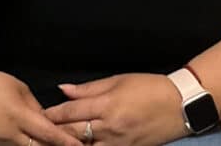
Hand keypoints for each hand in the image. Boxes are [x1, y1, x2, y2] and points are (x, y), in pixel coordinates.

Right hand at [0, 70, 83, 145]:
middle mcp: (11, 135)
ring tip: (56, 145)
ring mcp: (2, 144)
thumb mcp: (20, 89)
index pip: (49, 134)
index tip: (81, 145)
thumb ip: (37, 108)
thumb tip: (49, 123)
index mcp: (19, 116)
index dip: (67, 142)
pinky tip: (37, 144)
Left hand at [42, 74, 188, 145]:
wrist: (181, 105)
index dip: (52, 115)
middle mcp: (110, 127)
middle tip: (39, 132)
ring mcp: (119, 142)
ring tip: (56, 143)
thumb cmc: (149, 87)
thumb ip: (88, 89)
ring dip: (70, 145)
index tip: (38, 116)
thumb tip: (63, 90)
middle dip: (55, 133)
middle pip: (74, 133)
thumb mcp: (118, 80)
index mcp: (106, 105)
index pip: (70, 113)